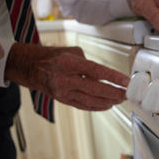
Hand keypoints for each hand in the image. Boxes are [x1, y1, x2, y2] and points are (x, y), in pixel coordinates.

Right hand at [6, 44, 129, 110]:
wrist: (32, 68)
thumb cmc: (54, 57)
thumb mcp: (72, 52)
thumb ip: (89, 63)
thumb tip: (104, 75)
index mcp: (68, 63)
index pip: (95, 71)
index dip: (112, 77)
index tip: (125, 81)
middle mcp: (65, 79)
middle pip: (94, 89)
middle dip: (113, 92)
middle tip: (126, 93)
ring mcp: (63, 92)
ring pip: (90, 100)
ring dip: (108, 101)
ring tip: (120, 99)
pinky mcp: (64, 100)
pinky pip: (84, 106)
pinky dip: (98, 106)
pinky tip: (108, 105)